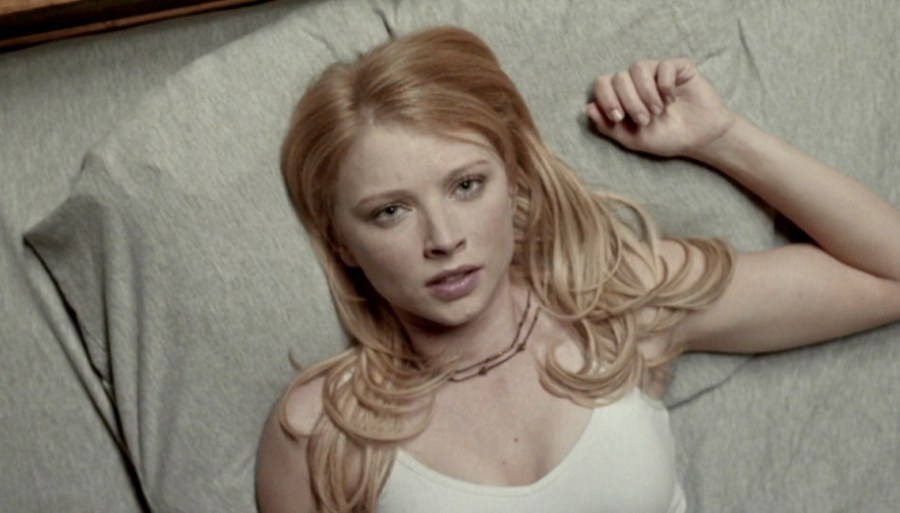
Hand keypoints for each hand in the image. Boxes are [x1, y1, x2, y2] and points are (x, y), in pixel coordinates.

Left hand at [586, 59, 734, 158]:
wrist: (698, 138)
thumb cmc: (665, 137)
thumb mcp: (632, 138)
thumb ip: (608, 126)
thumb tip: (588, 108)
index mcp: (621, 95)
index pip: (602, 84)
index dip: (606, 98)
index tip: (619, 117)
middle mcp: (636, 80)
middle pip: (618, 77)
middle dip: (629, 101)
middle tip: (645, 120)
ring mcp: (656, 71)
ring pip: (638, 67)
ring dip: (645, 93)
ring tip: (658, 112)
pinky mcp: (678, 67)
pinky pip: (664, 66)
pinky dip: (665, 85)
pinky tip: (672, 100)